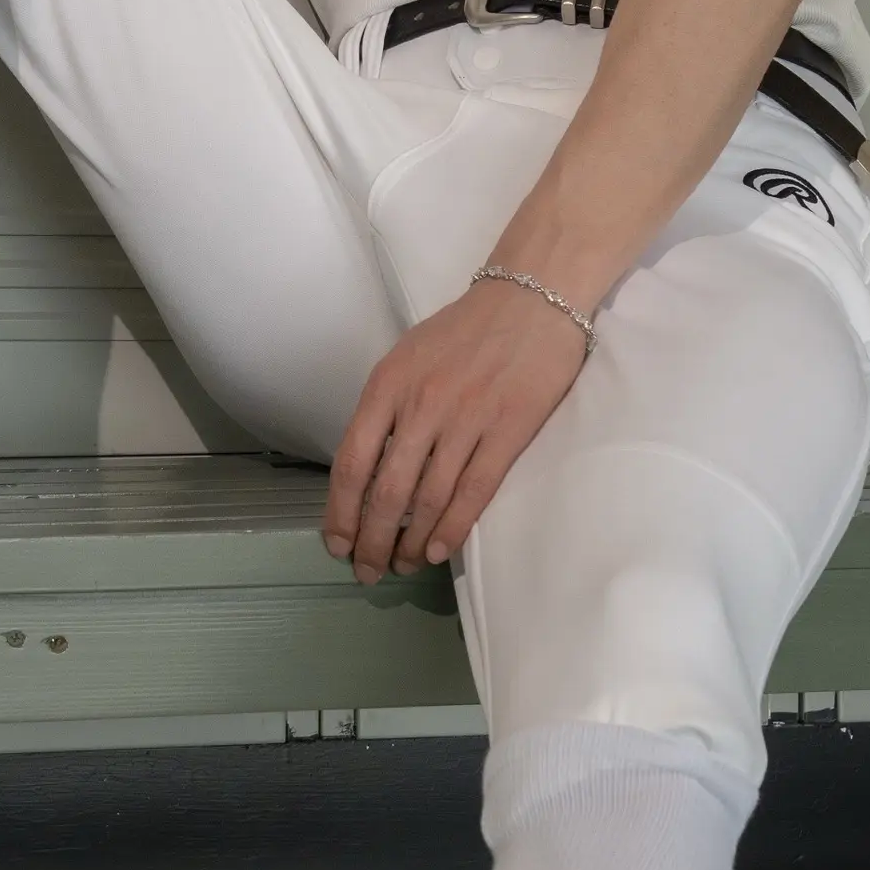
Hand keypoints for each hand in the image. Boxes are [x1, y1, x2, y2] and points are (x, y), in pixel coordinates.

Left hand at [323, 281, 589, 585]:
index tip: (337, 545)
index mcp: (387, 385)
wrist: (531, 296)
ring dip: (411, 543)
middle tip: (370, 572)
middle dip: (372, 541)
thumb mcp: (407, 357)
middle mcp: (419, 405)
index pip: (351, 463)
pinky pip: (473, 492)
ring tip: (404, 565)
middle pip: (385, 492)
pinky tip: (439, 551)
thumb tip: (368, 466)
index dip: (340, 513)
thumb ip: (386, 407)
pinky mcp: (507, 430)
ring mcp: (464, 419)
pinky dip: (451, 528)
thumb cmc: (466, 330)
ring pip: (427, 499)